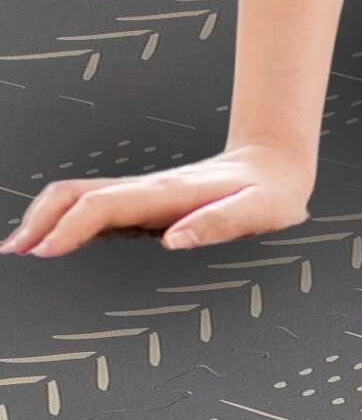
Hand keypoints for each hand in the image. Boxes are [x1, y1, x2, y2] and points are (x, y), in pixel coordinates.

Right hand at [0, 141, 314, 258]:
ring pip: (77, 198)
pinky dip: (60, 223)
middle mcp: (147, 191)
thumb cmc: (270, 192)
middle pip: (75, 194)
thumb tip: (175, 241)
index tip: (42, 251)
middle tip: (13, 254)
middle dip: (39, 220)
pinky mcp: (142, 204)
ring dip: (43, 220)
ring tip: (16, 252)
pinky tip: (48, 245)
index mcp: (168, 194)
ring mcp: (141, 196)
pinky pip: (91, 208)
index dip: (69, 225)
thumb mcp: (259, 211)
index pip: (105, 204)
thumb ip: (220, 224)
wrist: (277, 164)